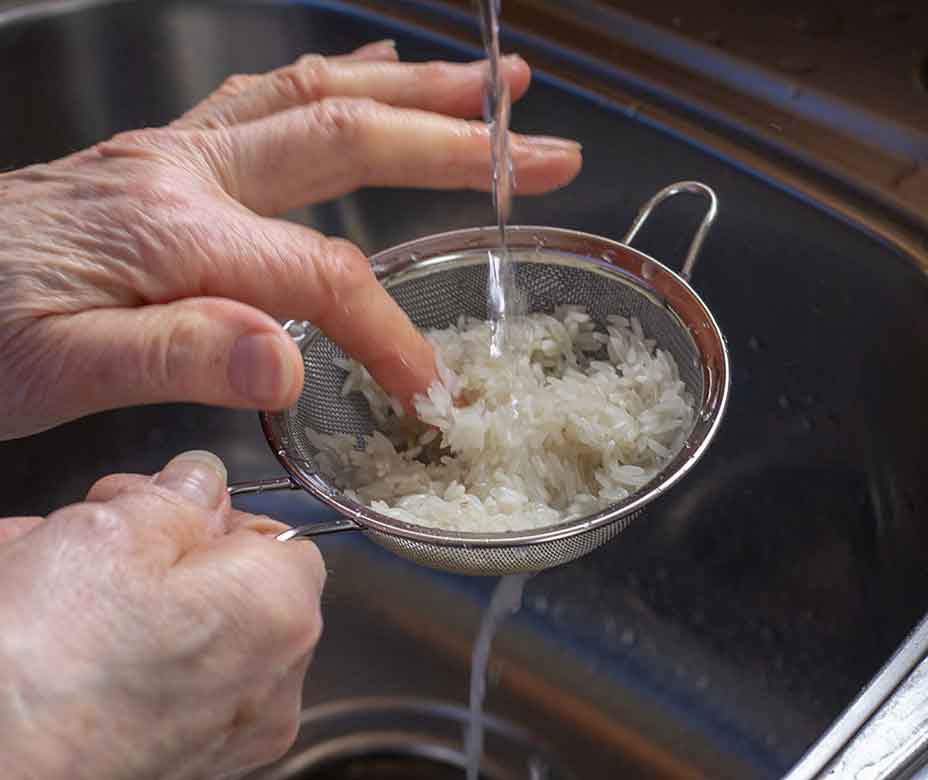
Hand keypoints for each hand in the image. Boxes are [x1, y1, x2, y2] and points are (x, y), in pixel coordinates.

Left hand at [0, 42, 581, 438]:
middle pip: (346, 139)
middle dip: (456, 148)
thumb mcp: (54, 372)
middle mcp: (185, 171)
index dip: (388, 330)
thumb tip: (289, 362)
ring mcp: (178, 152)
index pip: (319, 275)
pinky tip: (380, 74)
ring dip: (415, 92)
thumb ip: (173, 357)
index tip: (428, 386)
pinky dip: (342, 82)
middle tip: (544, 154)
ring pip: (316, 98)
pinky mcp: (167, 156)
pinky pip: (270, 97)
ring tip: (494, 90)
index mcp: (172, 231)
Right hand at [0, 450, 325, 779]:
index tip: (145, 504)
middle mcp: (273, 683)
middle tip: (81, 534)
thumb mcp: (110, 534)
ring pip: (183, 637)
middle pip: (226, 588)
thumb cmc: (48, 666)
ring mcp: (229, 734)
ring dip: (116, 600)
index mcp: (280, 612)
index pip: (275, 537)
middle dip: (150, 553)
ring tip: (39, 579)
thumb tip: (200, 481)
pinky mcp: (183, 765)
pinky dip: (112, 658)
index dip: (206, 513)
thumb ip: (173, 497)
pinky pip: (158, 688)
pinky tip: (46, 634)